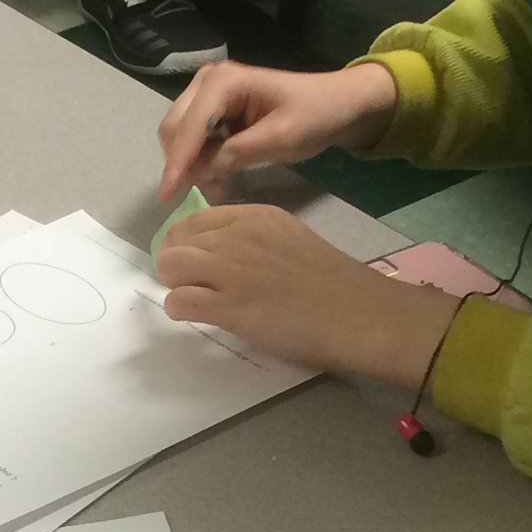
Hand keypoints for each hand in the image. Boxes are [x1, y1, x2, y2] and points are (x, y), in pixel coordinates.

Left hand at [156, 204, 459, 388]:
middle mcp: (238, 236)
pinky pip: (179, 300)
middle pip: (178, 240)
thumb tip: (221, 254)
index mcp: (256, 216)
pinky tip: (195, 315)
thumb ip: (254, 240)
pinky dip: (179, 309)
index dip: (185, 240)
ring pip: (171, 266)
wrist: (359, 314)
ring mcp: (231, 269)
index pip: (196, 218)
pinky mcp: (228, 306)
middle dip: (175, 263)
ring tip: (193, 298)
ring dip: (175, 283)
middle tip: (188, 283)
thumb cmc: (334, 284)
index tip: (191, 259)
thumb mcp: (291, 239)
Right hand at [157, 60, 397, 201]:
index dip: (177, 163)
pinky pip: (193, 137)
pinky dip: (200, 159)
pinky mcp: (214, 108)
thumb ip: (235, 154)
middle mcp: (208, 81)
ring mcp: (208, 93)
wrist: (338, 104)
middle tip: (200, 193)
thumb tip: (198, 173)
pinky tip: (217, 174)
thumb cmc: (314, 116)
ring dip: (190, 163)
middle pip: (174, 127)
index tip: (167, 196)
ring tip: (215, 186)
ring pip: (179, 134)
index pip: (189, 126)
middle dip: (181, 163)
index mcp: (223, 82)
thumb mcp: (279, 139)